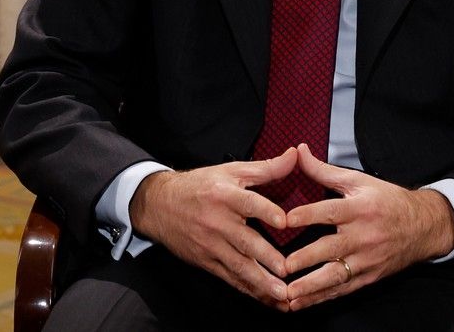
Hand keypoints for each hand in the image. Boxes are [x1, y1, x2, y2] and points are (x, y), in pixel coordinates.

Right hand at [130, 147, 298, 307]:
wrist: (159, 205)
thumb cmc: (200, 186)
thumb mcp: (230, 171)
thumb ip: (265, 168)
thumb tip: (294, 155)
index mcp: (224, 195)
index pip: (248, 202)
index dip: (266, 211)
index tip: (284, 222)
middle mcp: (217, 221)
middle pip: (245, 240)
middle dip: (266, 258)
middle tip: (287, 270)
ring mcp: (210, 244)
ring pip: (238, 265)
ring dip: (260, 281)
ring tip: (281, 294)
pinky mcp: (206, 261)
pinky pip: (230, 277)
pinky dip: (248, 289)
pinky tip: (265, 298)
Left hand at [280, 144, 453, 310]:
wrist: (424, 226)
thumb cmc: (387, 201)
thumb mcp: (358, 181)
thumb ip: (324, 170)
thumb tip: (299, 151)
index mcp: (359, 208)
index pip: (330, 212)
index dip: (307, 215)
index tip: (284, 220)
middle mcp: (363, 236)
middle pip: (332, 248)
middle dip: (306, 259)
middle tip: (283, 266)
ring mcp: (367, 259)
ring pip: (336, 275)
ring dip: (312, 287)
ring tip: (290, 295)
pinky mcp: (369, 276)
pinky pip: (344, 289)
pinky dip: (323, 297)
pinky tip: (303, 303)